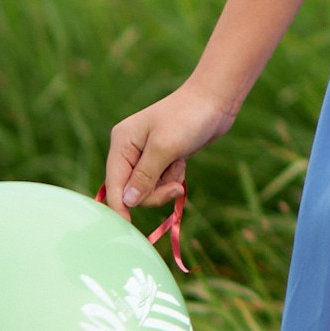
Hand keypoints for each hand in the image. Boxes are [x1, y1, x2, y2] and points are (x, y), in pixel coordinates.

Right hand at [103, 78, 238, 219]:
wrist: (215, 101)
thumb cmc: (188, 118)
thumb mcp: (165, 148)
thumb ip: (144, 177)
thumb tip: (127, 202)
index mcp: (122, 142)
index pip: (114, 184)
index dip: (120, 207)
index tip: (128, 228)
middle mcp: (129, 150)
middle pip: (131, 191)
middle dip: (154, 193)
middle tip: (174, 188)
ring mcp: (144, 155)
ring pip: (147, 189)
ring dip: (166, 184)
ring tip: (179, 165)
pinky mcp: (160, 159)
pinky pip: (160, 182)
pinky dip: (172, 178)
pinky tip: (182, 162)